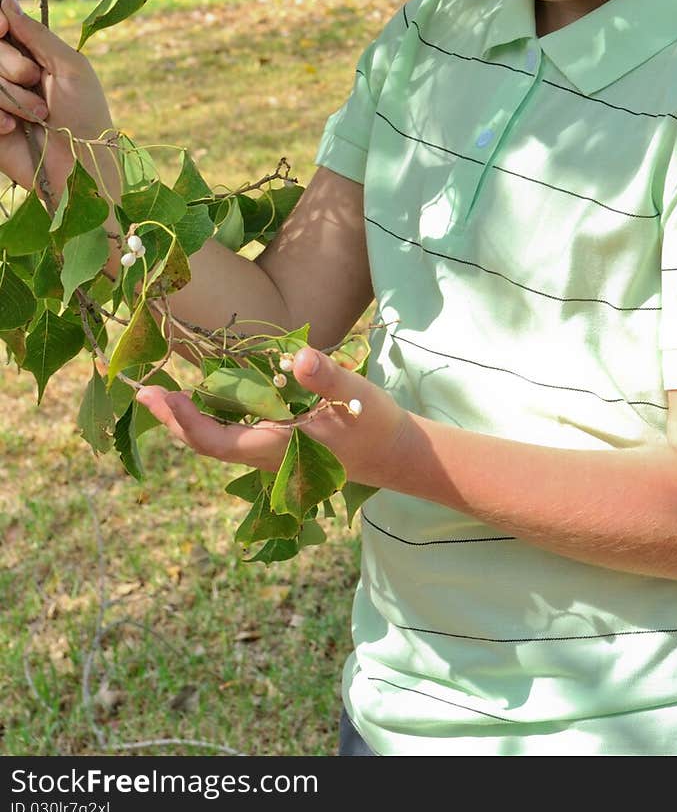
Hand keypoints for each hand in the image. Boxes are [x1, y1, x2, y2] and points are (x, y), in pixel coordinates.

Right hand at [0, 0, 117, 200]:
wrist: (79, 168)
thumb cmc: (84, 116)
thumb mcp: (69, 67)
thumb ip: (36, 33)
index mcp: (30, 51)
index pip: (1, 21)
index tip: (1, 28)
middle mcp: (8, 70)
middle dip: (11, 64)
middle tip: (34, 81)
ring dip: (10, 96)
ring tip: (36, 115)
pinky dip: (0, 116)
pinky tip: (15, 130)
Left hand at [136, 346, 409, 489]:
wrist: (397, 453)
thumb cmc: (374, 424)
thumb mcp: (354, 395)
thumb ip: (326, 377)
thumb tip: (297, 356)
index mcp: (276, 448)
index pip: (215, 440)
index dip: (183, 421)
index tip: (159, 396)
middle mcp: (266, 455)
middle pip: (207, 443)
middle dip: (174, 420)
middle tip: (144, 391)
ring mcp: (271, 452)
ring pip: (218, 439)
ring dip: (189, 419)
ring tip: (164, 393)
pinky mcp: (279, 445)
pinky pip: (234, 433)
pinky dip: (212, 417)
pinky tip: (206, 396)